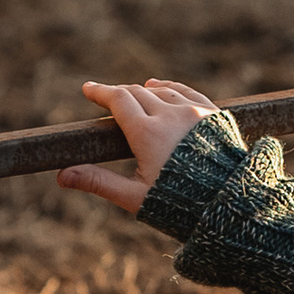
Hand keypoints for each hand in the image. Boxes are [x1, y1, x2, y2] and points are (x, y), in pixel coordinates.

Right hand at [58, 77, 219, 214]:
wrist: (231, 206)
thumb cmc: (180, 206)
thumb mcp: (134, 197)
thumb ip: (98, 181)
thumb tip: (62, 176)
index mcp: (147, 133)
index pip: (118, 100)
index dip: (100, 93)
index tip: (88, 89)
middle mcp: (170, 115)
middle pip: (138, 93)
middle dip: (119, 93)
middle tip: (106, 97)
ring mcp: (194, 111)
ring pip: (162, 91)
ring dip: (144, 91)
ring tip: (132, 94)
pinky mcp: (214, 113)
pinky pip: (186, 91)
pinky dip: (169, 88)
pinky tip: (161, 87)